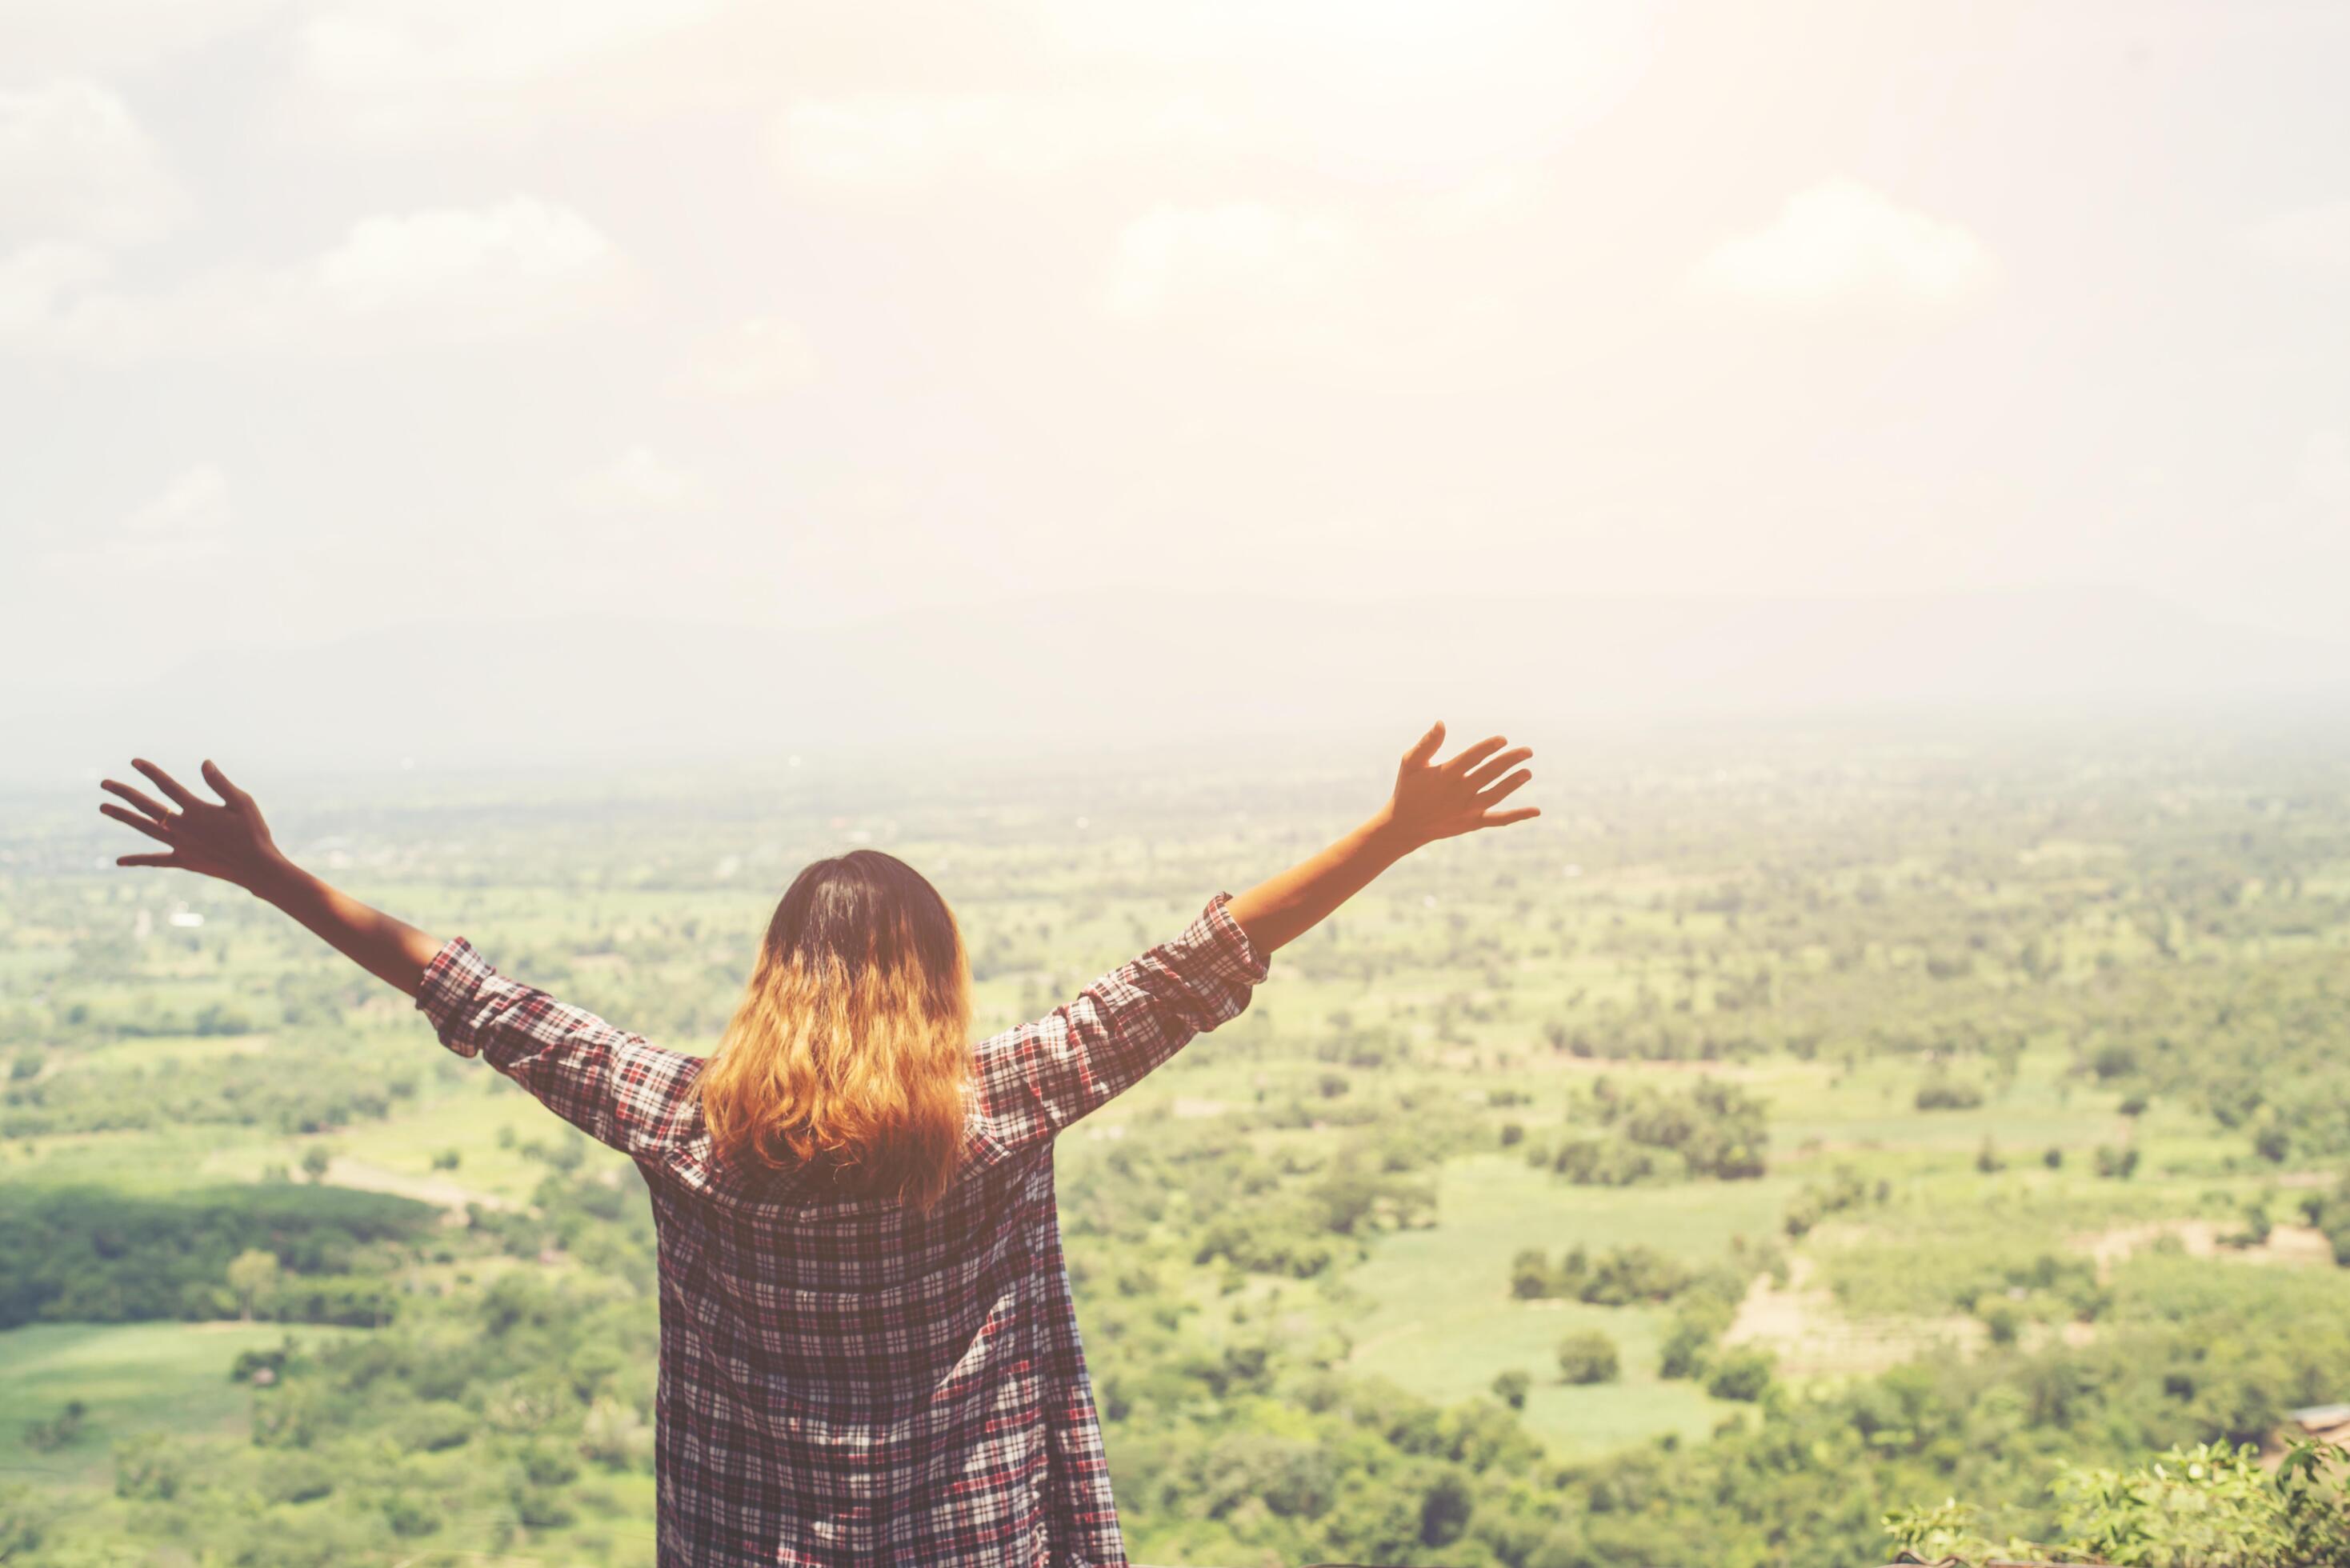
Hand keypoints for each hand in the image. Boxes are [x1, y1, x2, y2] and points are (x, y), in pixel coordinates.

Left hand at [100, 759, 289, 891]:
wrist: (257, 867)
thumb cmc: (254, 832)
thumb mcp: (243, 802)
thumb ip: (221, 783)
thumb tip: (204, 762)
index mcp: (197, 810)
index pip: (167, 786)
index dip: (150, 772)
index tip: (134, 762)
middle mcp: (183, 827)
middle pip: (147, 806)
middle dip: (124, 793)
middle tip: (104, 783)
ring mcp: (181, 845)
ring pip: (145, 828)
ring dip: (123, 817)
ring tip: (103, 807)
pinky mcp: (184, 861)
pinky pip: (156, 860)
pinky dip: (138, 860)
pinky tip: (119, 861)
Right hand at [1380, 721, 1538, 846]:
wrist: (1405, 825)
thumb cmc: (1408, 788)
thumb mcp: (1410, 763)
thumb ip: (1427, 743)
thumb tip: (1441, 723)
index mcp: (1446, 774)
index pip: (1472, 757)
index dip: (1488, 747)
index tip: (1503, 739)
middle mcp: (1459, 792)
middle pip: (1490, 773)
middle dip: (1510, 761)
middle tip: (1528, 751)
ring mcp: (1467, 809)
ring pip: (1496, 794)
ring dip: (1513, 783)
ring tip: (1528, 772)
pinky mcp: (1472, 823)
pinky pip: (1498, 819)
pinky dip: (1517, 816)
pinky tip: (1535, 811)